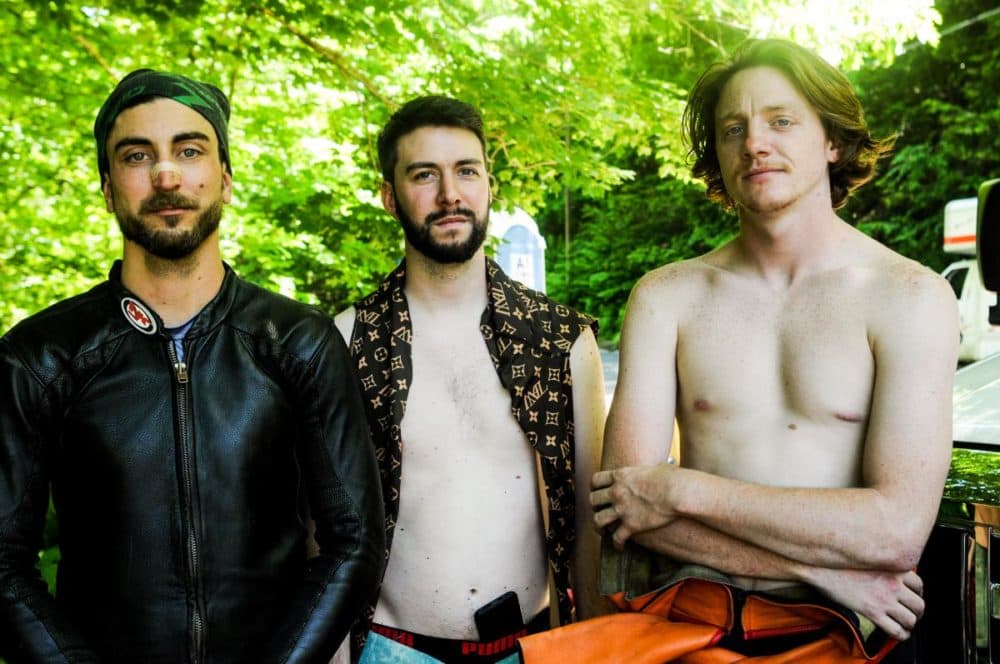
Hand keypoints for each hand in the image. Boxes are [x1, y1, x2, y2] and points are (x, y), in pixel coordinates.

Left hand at [590, 464, 678, 549]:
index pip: (596, 480)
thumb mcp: (656, 468)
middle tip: (599, 510)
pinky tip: (619, 547)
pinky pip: (616, 538)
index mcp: (620, 476)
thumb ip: (651, 470)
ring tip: (602, 531)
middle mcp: (616, 492)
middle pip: (593, 499)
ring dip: (598, 526)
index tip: (596, 491)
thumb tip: (661, 469)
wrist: (677, 492)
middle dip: (595, 506)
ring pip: (598, 519)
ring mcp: (622, 509)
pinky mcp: (631, 525)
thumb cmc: (671, 478)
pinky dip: (616, 544)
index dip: (594, 487)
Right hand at [805, 567, 923, 641]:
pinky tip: (898, 634)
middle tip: (912, 614)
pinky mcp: (872, 612)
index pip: (919, 585)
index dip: (918, 594)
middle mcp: (893, 584)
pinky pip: (896, 630)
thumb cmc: (841, 562)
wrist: (821, 569)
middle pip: (919, 604)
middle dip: (917, 612)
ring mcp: (884, 599)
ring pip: (911, 619)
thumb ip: (884, 565)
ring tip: (905, 625)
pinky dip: (901, 635)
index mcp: (893, 568)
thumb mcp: (868, 558)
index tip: (913, 597)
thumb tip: (891, 575)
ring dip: (910, 624)